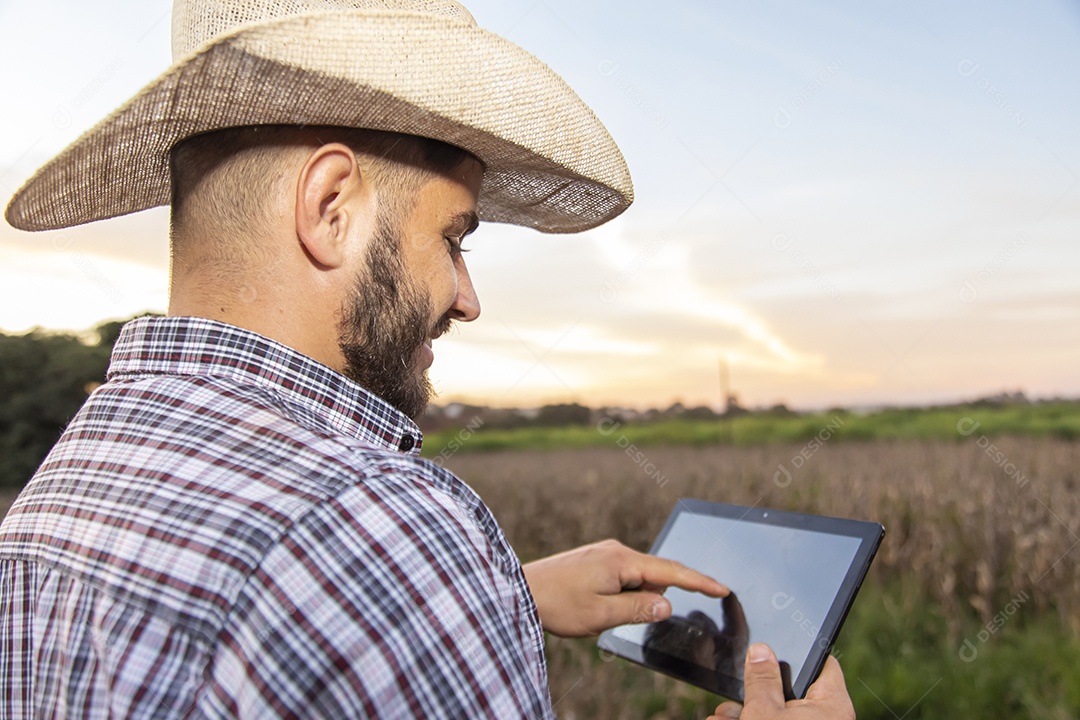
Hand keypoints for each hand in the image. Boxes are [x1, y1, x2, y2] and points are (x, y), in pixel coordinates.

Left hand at [521, 539, 727, 637]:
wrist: (520, 589)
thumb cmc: (557, 604)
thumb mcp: (601, 615)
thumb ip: (638, 610)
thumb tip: (668, 605)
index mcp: (620, 560)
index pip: (670, 571)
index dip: (699, 581)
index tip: (722, 588)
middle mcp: (615, 550)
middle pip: (656, 573)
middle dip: (661, 595)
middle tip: (640, 611)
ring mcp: (604, 553)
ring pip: (638, 577)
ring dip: (636, 598)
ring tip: (601, 613)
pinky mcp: (595, 560)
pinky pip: (623, 575)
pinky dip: (625, 592)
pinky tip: (604, 606)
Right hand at [708, 644, 853, 719]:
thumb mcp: (764, 713)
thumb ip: (761, 679)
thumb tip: (762, 650)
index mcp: (832, 704)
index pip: (823, 664)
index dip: (799, 651)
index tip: (774, 643)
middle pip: (794, 692)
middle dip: (757, 691)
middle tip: (733, 693)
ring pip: (781, 716)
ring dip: (748, 714)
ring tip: (720, 717)